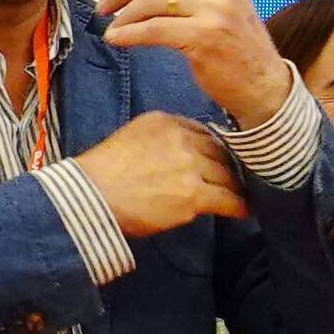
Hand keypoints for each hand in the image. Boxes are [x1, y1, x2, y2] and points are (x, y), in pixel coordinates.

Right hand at [71, 111, 250, 237]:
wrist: (88, 198)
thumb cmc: (101, 174)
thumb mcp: (130, 139)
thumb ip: (160, 141)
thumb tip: (185, 156)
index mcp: (164, 122)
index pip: (203, 132)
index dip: (215, 149)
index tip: (222, 160)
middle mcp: (181, 139)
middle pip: (218, 153)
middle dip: (228, 167)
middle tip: (237, 179)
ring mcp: (189, 166)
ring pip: (226, 176)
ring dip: (235, 187)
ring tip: (242, 195)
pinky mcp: (193, 194)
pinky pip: (227, 199)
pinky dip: (239, 206)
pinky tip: (245, 211)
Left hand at [95, 0, 291, 125]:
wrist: (265, 85)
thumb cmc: (238, 48)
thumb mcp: (220, 4)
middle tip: (104, 5)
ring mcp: (214, 10)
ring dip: (122, 14)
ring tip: (111, 27)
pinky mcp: (204, 37)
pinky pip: (152, 29)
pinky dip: (128, 34)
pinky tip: (117, 39)